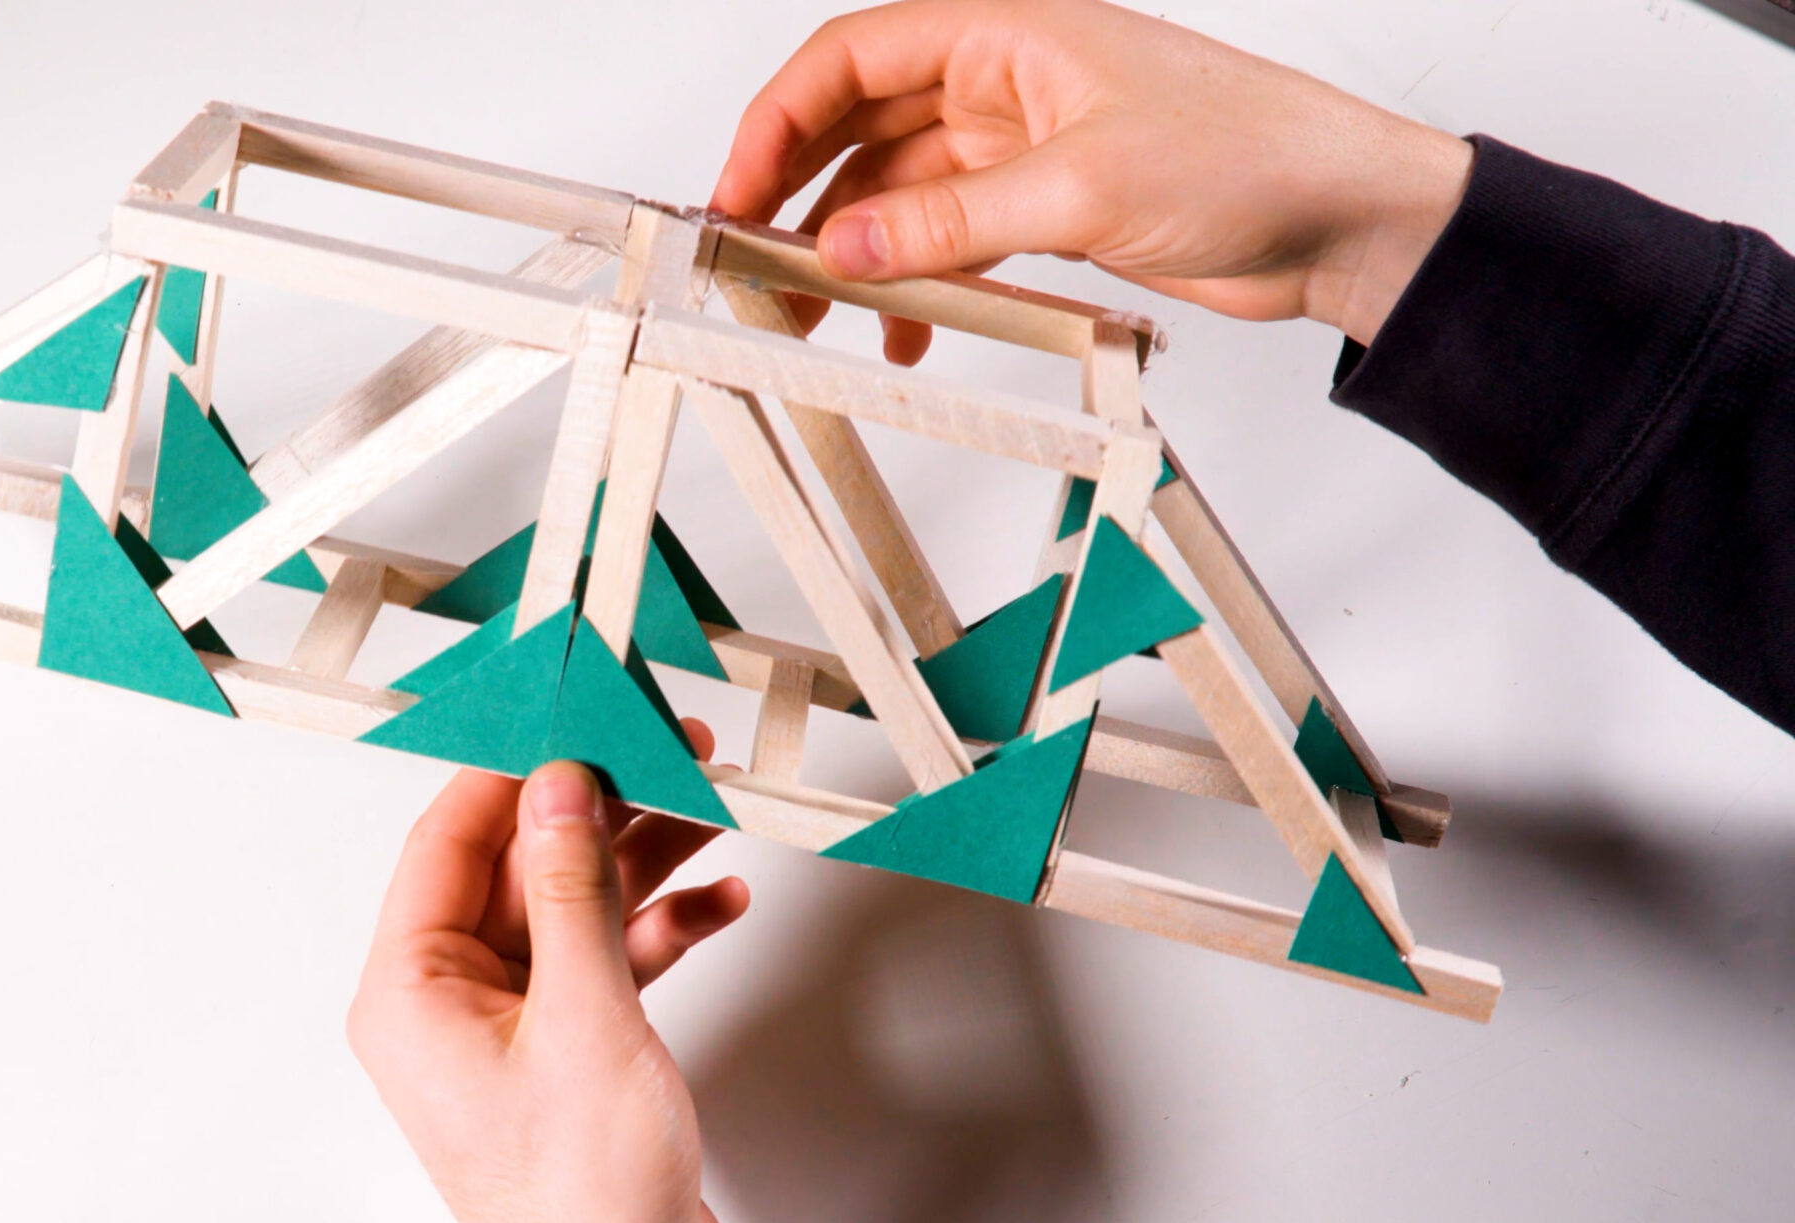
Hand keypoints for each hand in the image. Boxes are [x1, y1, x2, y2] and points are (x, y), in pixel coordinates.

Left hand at [348, 729, 753, 1222]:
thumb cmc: (583, 1206)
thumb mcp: (585, 1015)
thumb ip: (571, 890)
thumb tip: (560, 791)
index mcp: (410, 995)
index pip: (446, 842)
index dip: (510, 769)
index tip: (569, 713)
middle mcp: (447, 1009)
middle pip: (514, 868)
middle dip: (593, 809)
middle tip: (661, 749)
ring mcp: (508, 1034)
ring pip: (568, 910)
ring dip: (637, 862)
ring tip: (705, 806)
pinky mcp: (566, 1057)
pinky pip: (603, 963)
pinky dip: (657, 930)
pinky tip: (717, 901)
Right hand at [710, 0, 1473, 358]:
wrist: (1343, 218)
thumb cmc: (1250, 155)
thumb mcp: (1082, 189)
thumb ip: (953, 219)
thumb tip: (845, 244)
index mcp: (1007, 32)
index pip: (852, 57)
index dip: (778, 120)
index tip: (736, 194)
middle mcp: (1004, 80)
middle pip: (860, 127)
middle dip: (800, 196)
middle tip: (754, 268)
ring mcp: (1022, 146)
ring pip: (899, 192)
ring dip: (854, 254)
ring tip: (817, 321)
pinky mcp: (1046, 208)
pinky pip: (948, 240)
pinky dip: (916, 283)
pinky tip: (906, 332)